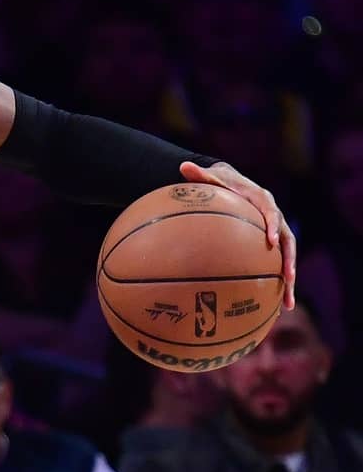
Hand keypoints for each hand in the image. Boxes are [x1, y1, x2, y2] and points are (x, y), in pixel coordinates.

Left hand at [181, 161, 296, 307]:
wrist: (232, 184)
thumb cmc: (219, 181)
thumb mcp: (210, 177)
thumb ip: (199, 174)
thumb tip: (182, 165)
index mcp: (262, 200)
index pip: (272, 212)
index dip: (273, 225)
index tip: (271, 240)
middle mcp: (275, 217)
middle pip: (288, 241)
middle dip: (289, 261)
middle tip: (288, 278)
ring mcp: (275, 232)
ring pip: (286, 257)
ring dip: (288, 281)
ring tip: (287, 304)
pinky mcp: (270, 244)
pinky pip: (274, 264)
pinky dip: (275, 284)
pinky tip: (272, 306)